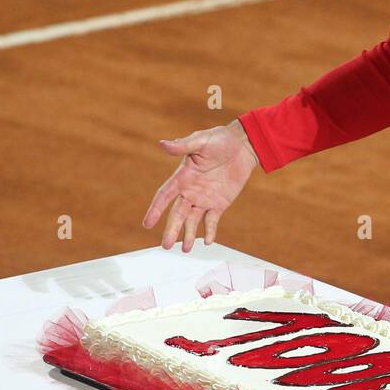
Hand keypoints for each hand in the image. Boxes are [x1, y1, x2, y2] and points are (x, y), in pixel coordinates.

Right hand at [142, 119, 259, 251]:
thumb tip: (163, 144)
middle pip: (177, 214)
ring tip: (185, 249)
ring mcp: (204, 199)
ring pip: (192, 221)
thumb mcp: (201, 141)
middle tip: (166, 246)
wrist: (243, 145)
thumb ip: (183, 146)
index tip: (147, 224)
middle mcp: (190, 191)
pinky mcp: (219, 204)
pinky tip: (207, 241)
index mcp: (182, 177)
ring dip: (188, 234)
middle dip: (171, 229)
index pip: (164, 196)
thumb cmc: (219, 139)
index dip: (155, 210)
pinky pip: (212, 220)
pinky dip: (209, 231)